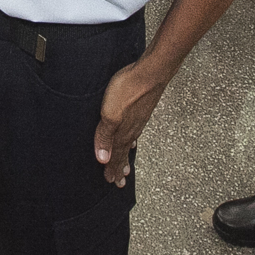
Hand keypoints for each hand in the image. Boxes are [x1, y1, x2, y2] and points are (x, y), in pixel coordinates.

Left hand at [93, 61, 169, 187]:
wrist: (150, 73)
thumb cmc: (128, 90)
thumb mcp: (109, 114)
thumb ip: (105, 136)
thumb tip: (103, 159)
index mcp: (123, 133)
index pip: (116, 156)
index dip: (112, 169)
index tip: (110, 181)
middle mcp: (132, 129)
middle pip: (124, 152)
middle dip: (119, 167)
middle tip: (119, 182)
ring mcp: (139, 120)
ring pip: (130, 143)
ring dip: (126, 156)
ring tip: (126, 167)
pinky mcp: (142, 110)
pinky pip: (135, 131)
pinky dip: (132, 140)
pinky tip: (133, 138)